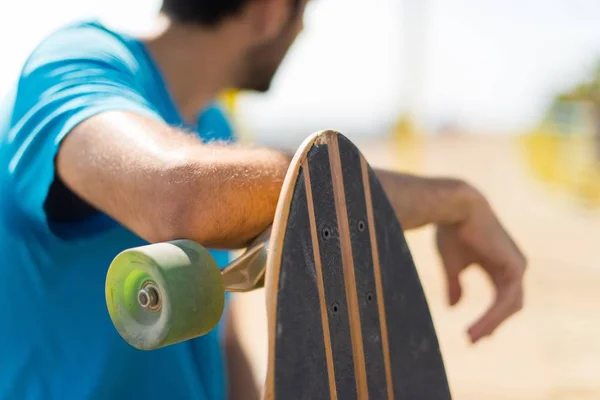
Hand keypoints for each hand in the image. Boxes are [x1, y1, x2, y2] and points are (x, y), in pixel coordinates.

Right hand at [435, 187, 525, 342]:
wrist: (455, 207)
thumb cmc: (451, 230)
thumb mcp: (453, 264)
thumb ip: (456, 284)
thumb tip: (453, 307)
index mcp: (500, 264)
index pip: (502, 298)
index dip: (490, 317)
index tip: (472, 334)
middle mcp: (513, 266)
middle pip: (510, 305)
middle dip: (492, 324)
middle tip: (473, 340)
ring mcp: (517, 266)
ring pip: (509, 306)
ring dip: (490, 324)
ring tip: (471, 337)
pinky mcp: (515, 267)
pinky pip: (505, 300)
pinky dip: (491, 316)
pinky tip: (477, 326)